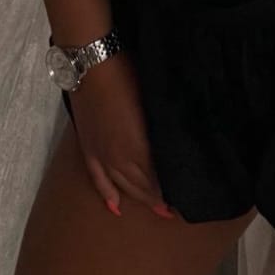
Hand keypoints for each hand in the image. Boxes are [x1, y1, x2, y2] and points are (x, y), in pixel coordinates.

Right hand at [68, 50, 177, 220]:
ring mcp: (101, 155)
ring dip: (139, 199)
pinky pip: (98, 179)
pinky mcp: (88, 148)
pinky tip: (116, 207)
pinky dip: (108, 193)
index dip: (170, 190)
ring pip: (122, 185)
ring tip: (156, 211)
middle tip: (174, 212)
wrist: (92, 62)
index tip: (186, 200)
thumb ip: (163, 127)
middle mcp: (119, 158)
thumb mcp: (152, 101)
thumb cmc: (128, 74)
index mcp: (138, 147)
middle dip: (158, 199)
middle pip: (141, 186)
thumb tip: (176, 142)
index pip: (157, 178)